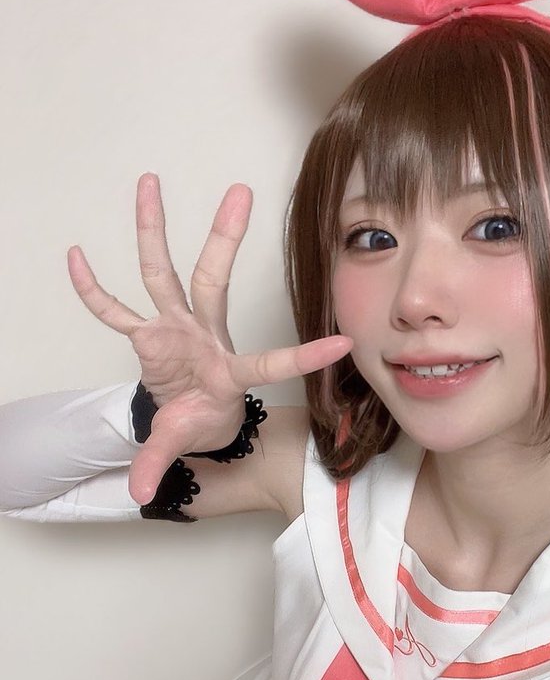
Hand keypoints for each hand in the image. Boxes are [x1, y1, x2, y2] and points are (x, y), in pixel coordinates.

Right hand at [67, 173, 352, 504]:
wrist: (191, 417)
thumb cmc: (203, 423)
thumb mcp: (185, 444)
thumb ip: (161, 465)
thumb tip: (140, 497)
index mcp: (229, 370)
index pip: (271, 361)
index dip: (304, 357)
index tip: (344, 344)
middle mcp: (204, 336)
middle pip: (211, 278)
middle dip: (224, 237)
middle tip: (241, 191)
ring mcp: (174, 329)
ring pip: (164, 273)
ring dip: (154, 230)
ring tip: (148, 182)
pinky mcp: (146, 335)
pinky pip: (114, 310)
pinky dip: (94, 290)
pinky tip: (77, 256)